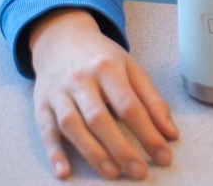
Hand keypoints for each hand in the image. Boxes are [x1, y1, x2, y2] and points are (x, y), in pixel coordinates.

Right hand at [28, 8, 178, 179]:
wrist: (61, 39)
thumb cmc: (101, 57)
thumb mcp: (131, 68)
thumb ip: (152, 99)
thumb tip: (170, 133)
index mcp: (108, 68)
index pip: (129, 105)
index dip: (147, 132)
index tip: (164, 155)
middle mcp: (81, 80)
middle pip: (100, 118)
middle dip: (121, 148)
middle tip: (140, 171)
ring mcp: (58, 93)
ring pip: (72, 125)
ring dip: (92, 153)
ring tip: (113, 174)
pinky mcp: (42, 106)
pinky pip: (46, 131)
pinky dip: (54, 153)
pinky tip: (64, 172)